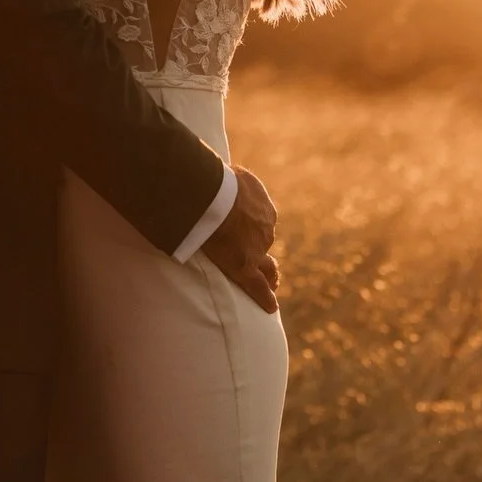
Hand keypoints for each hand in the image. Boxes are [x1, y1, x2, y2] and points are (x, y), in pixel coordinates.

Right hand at [201, 167, 279, 313]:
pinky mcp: (244, 266)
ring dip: (265, 272)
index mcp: (261, 205)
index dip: (252, 227)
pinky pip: (257, 286)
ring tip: (268, 283)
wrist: (212, 197)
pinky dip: (264, 297)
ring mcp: (256, 249)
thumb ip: (227, 180)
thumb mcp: (227, 173)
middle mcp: (265, 227)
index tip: (247, 230)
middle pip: (263, 242)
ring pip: (264, 264)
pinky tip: (270, 308)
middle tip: (259, 259)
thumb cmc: (213, 181)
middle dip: (260, 249)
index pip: (259, 220)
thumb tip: (211, 174)